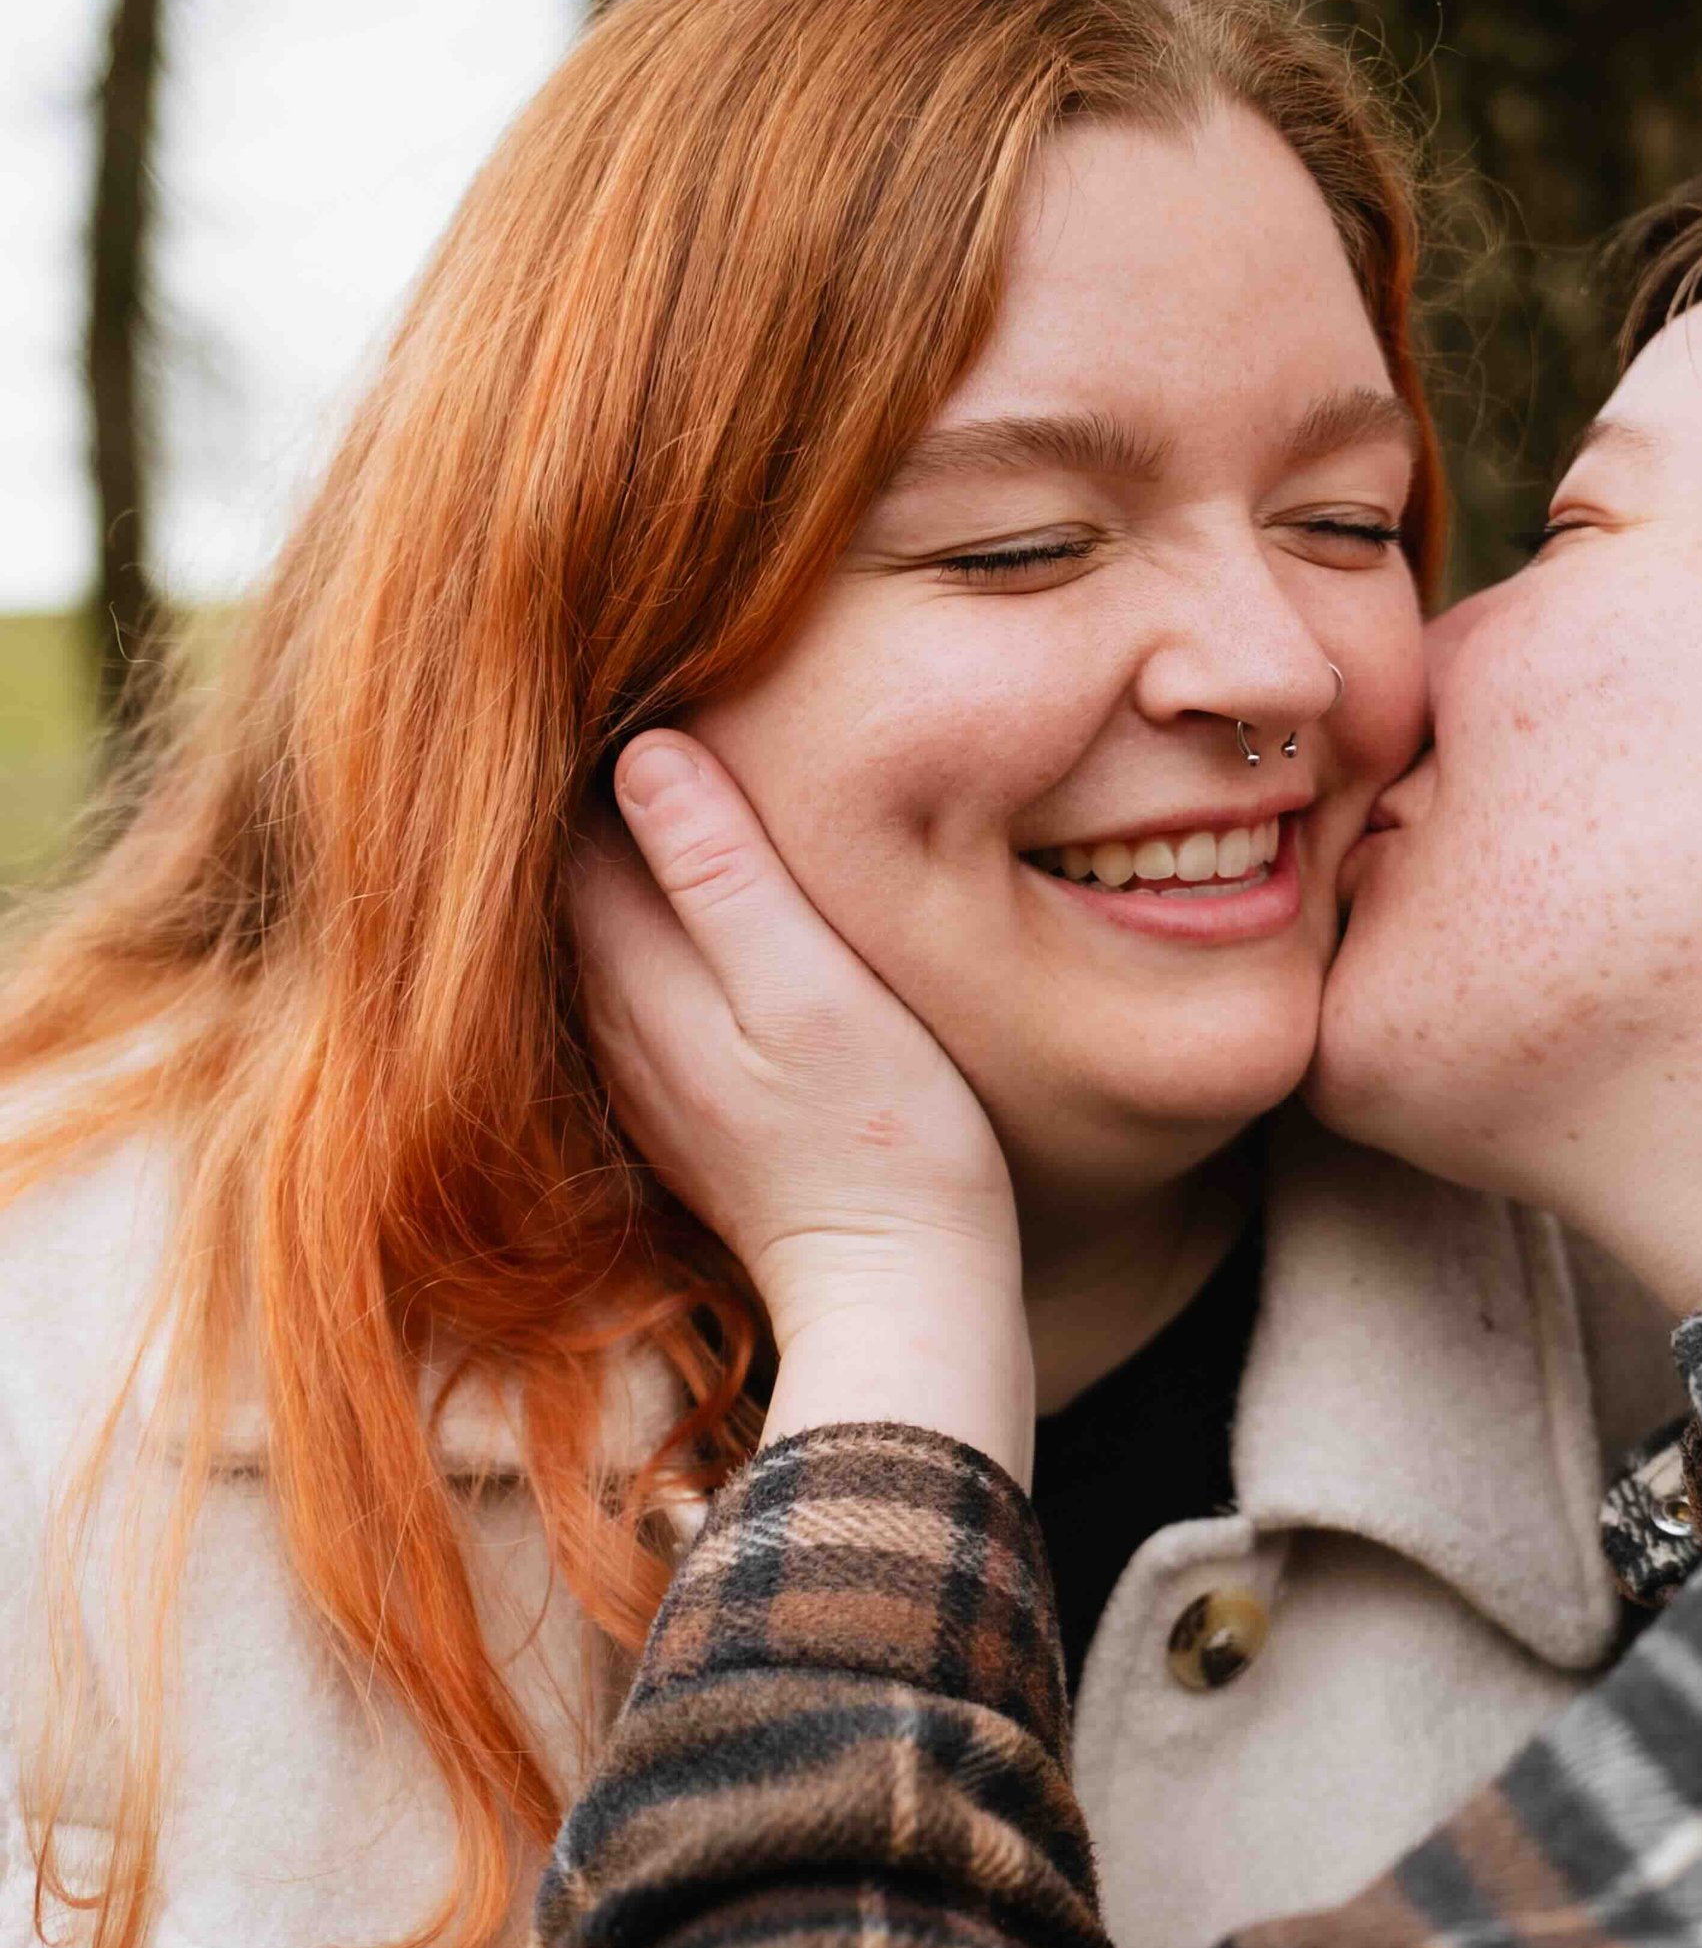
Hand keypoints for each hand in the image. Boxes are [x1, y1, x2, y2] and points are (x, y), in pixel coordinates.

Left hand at [577, 732, 1033, 1478]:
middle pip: (557, 866)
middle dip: (577, 780)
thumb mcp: (816, 991)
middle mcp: (606, 1018)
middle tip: (613, 669)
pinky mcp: (673, 1100)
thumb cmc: (884, 1139)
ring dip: (602, 845)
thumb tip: (644, 751)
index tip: (615, 650)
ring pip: (584, 921)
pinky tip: (667, 877)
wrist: (898, 1297)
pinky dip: (631, 914)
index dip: (584, 729)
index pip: (561, 817)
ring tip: (634, 748)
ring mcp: (634, 1066)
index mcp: (632, 972)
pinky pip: (621, 975)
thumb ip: (726, 874)